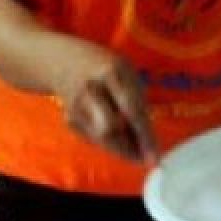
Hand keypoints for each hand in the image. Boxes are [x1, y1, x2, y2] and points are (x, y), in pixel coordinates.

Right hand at [52, 41, 156, 163]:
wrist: (65, 61)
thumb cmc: (107, 68)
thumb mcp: (127, 73)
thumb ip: (137, 101)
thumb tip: (148, 139)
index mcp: (110, 72)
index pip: (130, 108)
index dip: (144, 135)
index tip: (156, 158)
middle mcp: (90, 89)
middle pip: (110, 128)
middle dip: (131, 147)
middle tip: (148, 159)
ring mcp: (76, 105)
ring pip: (102, 138)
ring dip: (123, 149)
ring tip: (138, 151)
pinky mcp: (69, 119)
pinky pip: (95, 139)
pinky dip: (111, 143)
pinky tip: (120, 139)